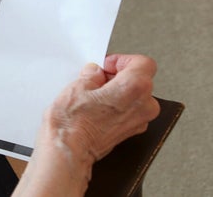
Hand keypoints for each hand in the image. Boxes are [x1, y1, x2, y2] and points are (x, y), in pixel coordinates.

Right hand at [18, 54, 159, 195]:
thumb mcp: (78, 85)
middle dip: (119, 76)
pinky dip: (117, 107)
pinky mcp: (131, 132)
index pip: (143, 62)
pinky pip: (130, 112)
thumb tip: (95, 74)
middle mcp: (144, 105)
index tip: (107, 65)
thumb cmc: (73, 124)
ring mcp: (140, 121)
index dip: (122, 60)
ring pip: (136, 97)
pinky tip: (97, 109)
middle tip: (97, 79)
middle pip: (140, 80)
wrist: (68, 151)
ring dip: (118, 92)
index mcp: (135, 87)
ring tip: (94, 95)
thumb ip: (92, 75)